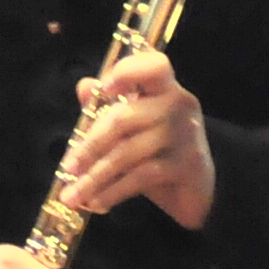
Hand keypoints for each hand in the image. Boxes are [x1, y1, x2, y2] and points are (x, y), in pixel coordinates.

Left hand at [60, 50, 215, 228]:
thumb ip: (109, 106)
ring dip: (95, 177)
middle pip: (124, 118)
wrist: (200, 189)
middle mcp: (178, 104)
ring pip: (127, 153)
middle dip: (90, 146)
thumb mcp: (135, 128)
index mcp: (165, 88)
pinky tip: (96, 203)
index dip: (128, 72)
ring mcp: (185, 134)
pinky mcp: (186, 164)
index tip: (104, 88)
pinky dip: (113, 192)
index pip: (154, 65)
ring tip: (73, 195)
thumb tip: (84, 86)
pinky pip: (140, 177)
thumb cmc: (161, 151)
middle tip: (67, 168)